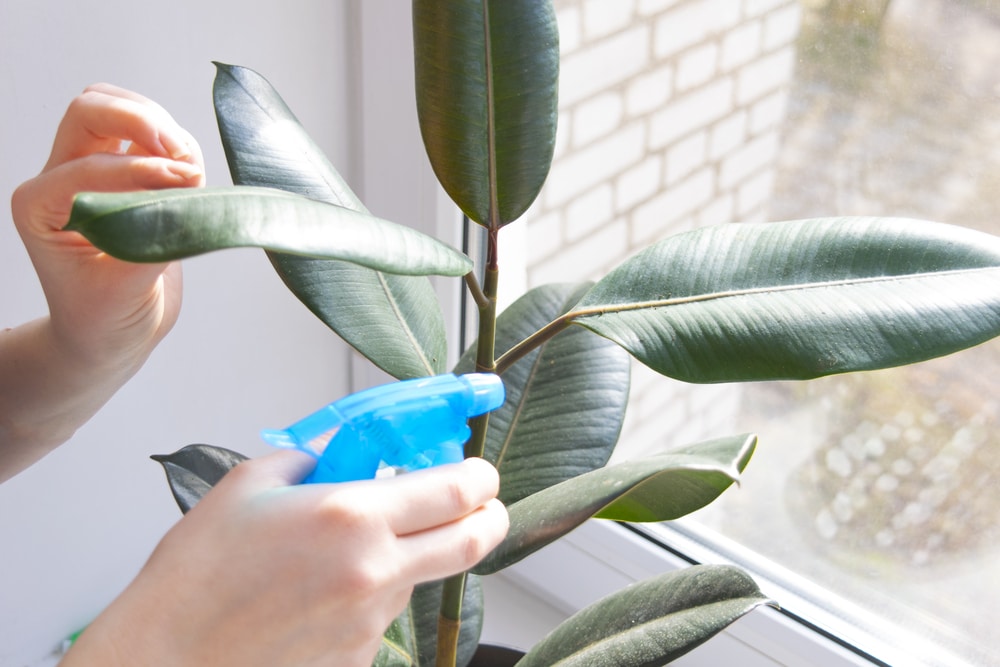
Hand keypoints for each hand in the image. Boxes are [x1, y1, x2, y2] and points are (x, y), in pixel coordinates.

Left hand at [1, 85, 204, 476]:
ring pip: (119, 109)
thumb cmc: (104, 320)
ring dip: (160, 127)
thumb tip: (187, 191)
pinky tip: (191, 175)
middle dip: (138, 120)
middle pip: (91, 109)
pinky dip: (176, 142)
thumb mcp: (123, 289)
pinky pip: (150, 133)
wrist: (112, 335)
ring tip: (189, 169)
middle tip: (178, 153)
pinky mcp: (130, 174)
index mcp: (41, 206)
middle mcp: (61, 180)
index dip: (138, 171)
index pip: (88, 166)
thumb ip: (153, 238)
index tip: (183, 183)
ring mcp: (95, 172)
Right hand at [61, 455, 508, 666]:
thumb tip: (345, 457)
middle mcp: (374, 571)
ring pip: (422, 576)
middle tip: (479, 505)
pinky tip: (322, 593)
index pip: (458, 492)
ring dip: (411, 554)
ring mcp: (370, 622)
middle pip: (473, 541)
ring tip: (348, 551)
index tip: (478, 471)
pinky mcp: (358, 657)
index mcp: (352, 517)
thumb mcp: (251, 484)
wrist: (167, 658)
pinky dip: (371, 594)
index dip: (481, 477)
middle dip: (488, 517)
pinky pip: (384, 614)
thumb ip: (312, 462)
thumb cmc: (197, 572)